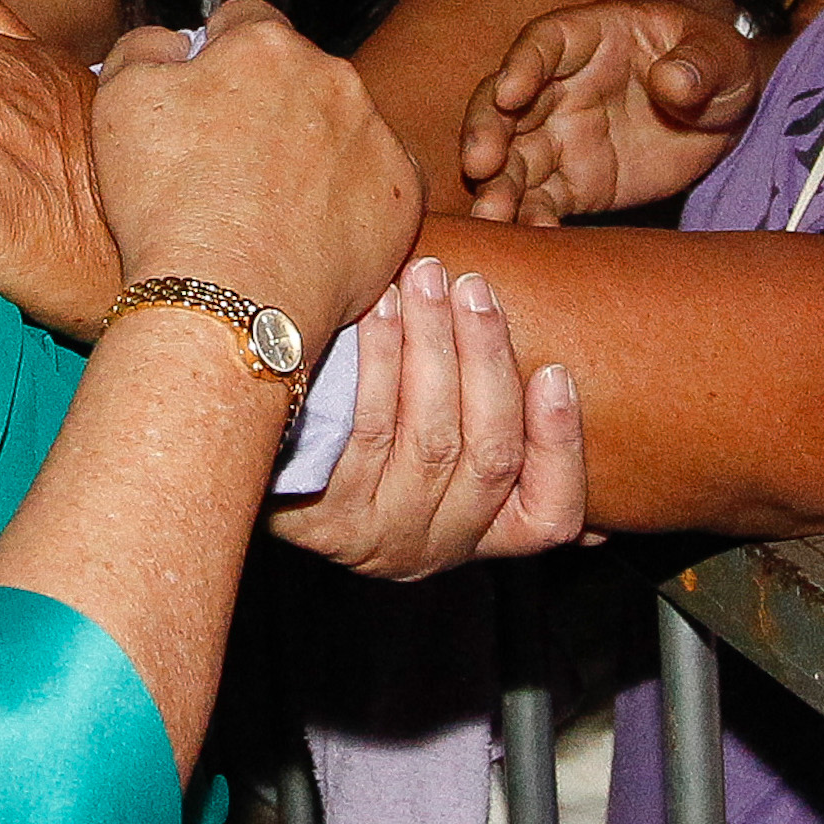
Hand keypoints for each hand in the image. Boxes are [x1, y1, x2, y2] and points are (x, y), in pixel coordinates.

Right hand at [93, 0, 421, 354]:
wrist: (228, 301)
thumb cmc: (166, 203)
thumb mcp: (119, 102)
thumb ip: (146, 48)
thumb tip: (179, 41)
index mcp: (266, 45)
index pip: (245, 21)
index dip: (219, 55)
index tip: (205, 97)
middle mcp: (334, 76)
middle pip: (298, 73)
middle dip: (269, 102)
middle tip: (232, 163)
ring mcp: (376, 134)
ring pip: (342, 124)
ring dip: (313, 147)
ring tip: (271, 205)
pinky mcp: (404, 194)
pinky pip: (377, 180)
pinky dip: (350, 196)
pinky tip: (313, 228)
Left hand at [268, 255, 593, 578]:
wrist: (263, 466)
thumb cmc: (377, 434)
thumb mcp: (445, 444)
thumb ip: (491, 410)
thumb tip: (556, 365)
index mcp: (484, 533)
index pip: (549, 514)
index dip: (560, 445)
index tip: (556, 370)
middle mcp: (438, 544)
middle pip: (489, 456)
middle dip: (488, 361)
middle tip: (476, 288)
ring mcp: (380, 536)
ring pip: (430, 438)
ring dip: (434, 346)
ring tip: (429, 279)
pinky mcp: (325, 518)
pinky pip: (365, 431)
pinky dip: (381, 360)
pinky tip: (381, 308)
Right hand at [458, 0, 763, 224]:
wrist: (726, 119)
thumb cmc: (717, 67)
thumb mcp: (724, 54)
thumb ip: (700, 63)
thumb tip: (675, 80)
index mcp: (589, 38)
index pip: (545, 43)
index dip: (523, 64)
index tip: (510, 92)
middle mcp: (559, 87)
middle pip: (506, 104)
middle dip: (487, 130)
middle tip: (479, 162)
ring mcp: (560, 137)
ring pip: (512, 159)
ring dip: (496, 186)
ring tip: (490, 215)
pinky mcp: (572, 184)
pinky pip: (542, 201)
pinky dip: (531, 220)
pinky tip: (532, 240)